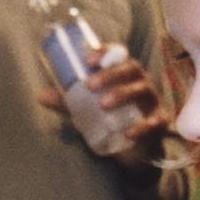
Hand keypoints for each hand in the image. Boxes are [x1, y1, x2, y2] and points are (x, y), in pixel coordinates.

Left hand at [37, 47, 172, 171]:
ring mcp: (152, 101)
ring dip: (123, 94)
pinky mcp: (159, 121)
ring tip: (104, 104)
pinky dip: (143, 126)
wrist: (134, 148)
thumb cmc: (112, 118)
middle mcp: (141, 82)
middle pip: (131, 69)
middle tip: (90, 85)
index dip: (105, 51)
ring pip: (142, 90)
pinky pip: (154, 121)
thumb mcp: (88, 108)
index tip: (88, 58)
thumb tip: (40, 96)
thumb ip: (68, 102)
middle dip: (111, 74)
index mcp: (124, 73)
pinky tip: (129, 132)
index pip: (118, 54)